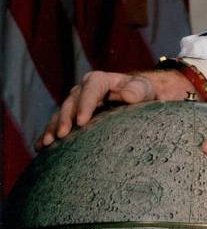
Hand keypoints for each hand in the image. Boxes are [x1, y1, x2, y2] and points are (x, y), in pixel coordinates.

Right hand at [37, 68, 191, 148]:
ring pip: (60, 114)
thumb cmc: (142, 94)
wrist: (135, 100)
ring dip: (52, 128)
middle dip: (65, 118)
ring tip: (47, 143)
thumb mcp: (144, 90)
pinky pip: (56, 125)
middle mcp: (84, 90)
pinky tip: (40, 147)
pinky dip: (47, 134)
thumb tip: (128, 95)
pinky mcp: (71, 117)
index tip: (82, 122)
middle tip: (61, 136)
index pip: (91, 89)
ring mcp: (75, 104)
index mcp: (100, 80)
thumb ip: (138, 90)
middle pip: (71, 102)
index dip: (85, 104)